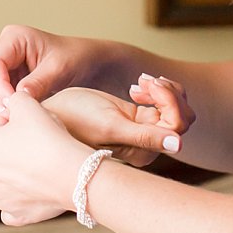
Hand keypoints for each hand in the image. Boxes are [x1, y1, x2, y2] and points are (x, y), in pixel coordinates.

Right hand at [0, 25, 98, 119]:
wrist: (85, 66)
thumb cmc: (76, 60)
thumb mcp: (61, 69)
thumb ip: (39, 82)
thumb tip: (17, 98)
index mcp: (14, 38)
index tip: (11, 106)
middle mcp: (1, 50)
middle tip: (5, 115)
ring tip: (8, 118)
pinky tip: (8, 118)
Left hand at [0, 92, 90, 226]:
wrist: (73, 172)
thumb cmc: (48, 138)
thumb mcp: (28, 104)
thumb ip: (14, 98)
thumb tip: (11, 100)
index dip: (8, 123)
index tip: (27, 123)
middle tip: (19, 146)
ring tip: (18, 173)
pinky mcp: (18, 216)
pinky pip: (8, 213)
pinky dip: (15, 205)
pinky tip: (29, 194)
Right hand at [43, 81, 190, 166]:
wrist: (50, 113)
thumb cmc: (73, 120)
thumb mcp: (110, 125)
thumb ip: (144, 136)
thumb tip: (179, 145)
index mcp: (143, 151)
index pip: (177, 125)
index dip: (167, 100)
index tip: (142, 85)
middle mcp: (147, 145)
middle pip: (182, 118)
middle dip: (168, 93)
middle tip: (143, 81)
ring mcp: (143, 131)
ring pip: (176, 110)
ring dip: (163, 89)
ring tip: (140, 83)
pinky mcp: (138, 118)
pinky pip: (165, 105)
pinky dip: (157, 89)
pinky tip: (137, 86)